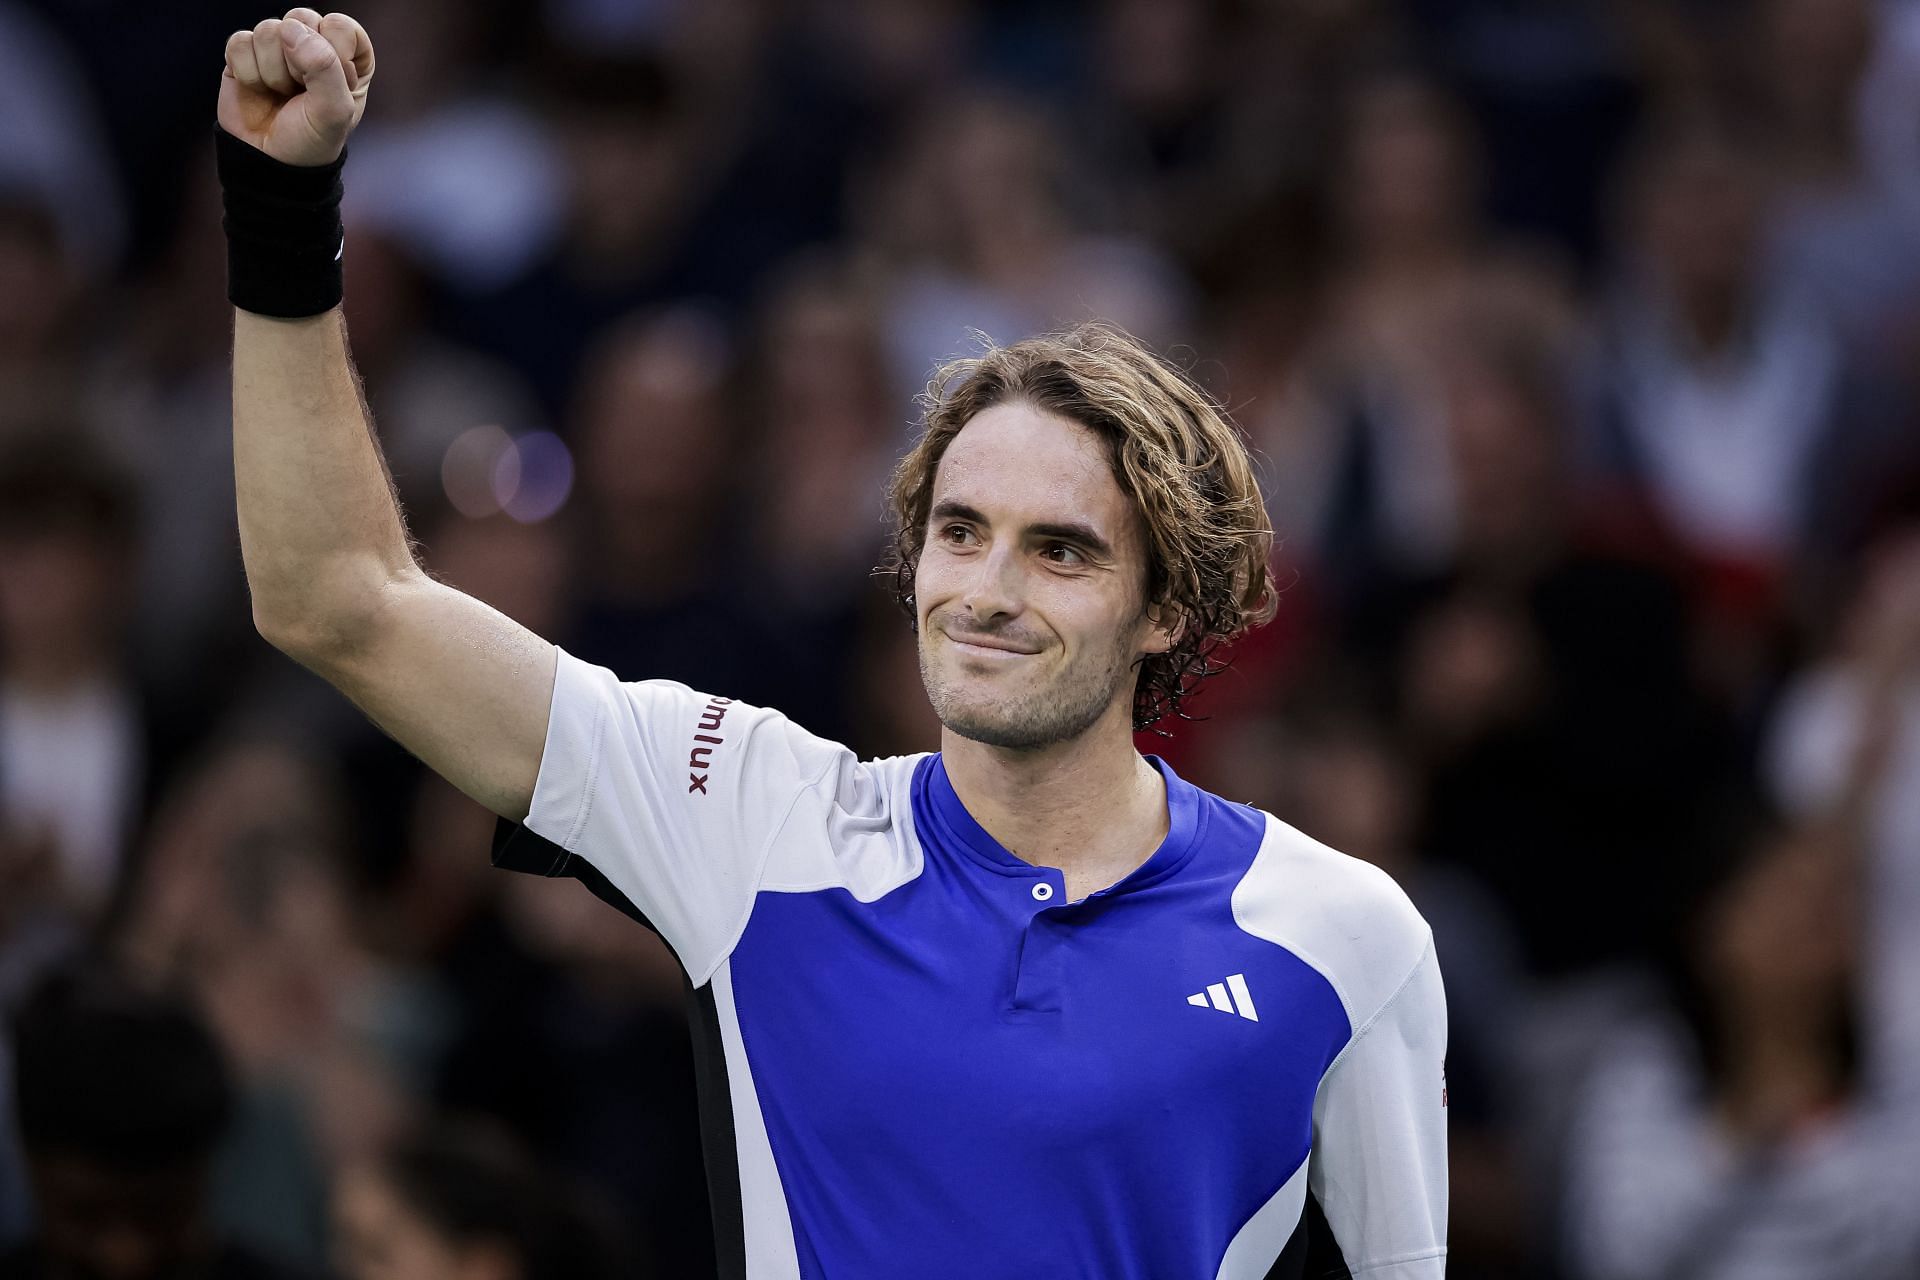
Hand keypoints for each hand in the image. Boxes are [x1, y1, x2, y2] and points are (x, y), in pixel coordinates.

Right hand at [218, 9, 374, 166]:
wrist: (269, 162)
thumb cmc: (310, 139)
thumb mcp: (334, 111)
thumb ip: (325, 67)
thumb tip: (291, 30)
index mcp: (348, 57)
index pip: (341, 26)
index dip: (332, 54)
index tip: (331, 85)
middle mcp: (314, 46)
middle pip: (302, 19)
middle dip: (298, 61)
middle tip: (300, 90)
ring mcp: (278, 48)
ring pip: (268, 29)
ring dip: (272, 71)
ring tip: (280, 94)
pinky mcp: (245, 54)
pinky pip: (240, 41)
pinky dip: (247, 71)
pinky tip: (257, 89)